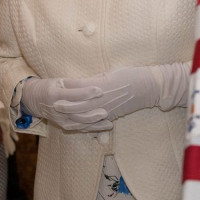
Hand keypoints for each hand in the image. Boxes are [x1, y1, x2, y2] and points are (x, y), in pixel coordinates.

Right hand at [21, 77, 112, 131]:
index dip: (86, 92)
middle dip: (92, 114)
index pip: (72, 94)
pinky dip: (90, 129)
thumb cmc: (51, 86)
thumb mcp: (60, 80)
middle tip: (106, 112)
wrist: (34, 100)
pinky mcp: (62, 124)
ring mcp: (59, 118)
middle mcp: (56, 108)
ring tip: (109, 124)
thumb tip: (94, 80)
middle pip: (76, 113)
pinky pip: (77, 128)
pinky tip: (101, 128)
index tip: (100, 90)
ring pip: (79, 123)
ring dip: (94, 125)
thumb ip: (75, 82)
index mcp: (55, 94)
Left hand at [61, 63, 189, 120]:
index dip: (68, 85)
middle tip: (53, 103)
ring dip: (71, 118)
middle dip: (64, 104)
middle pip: (78, 104)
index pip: (79, 86)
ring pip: (84, 117)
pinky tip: (77, 126)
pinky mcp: (110, 116)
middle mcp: (101, 100)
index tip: (59, 82)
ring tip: (60, 118)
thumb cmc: (131, 76)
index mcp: (101, 86)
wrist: (147, 87)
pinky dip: (84, 126)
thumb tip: (85, 82)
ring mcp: (106, 110)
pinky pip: (95, 124)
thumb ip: (98, 79)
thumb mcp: (112, 73)